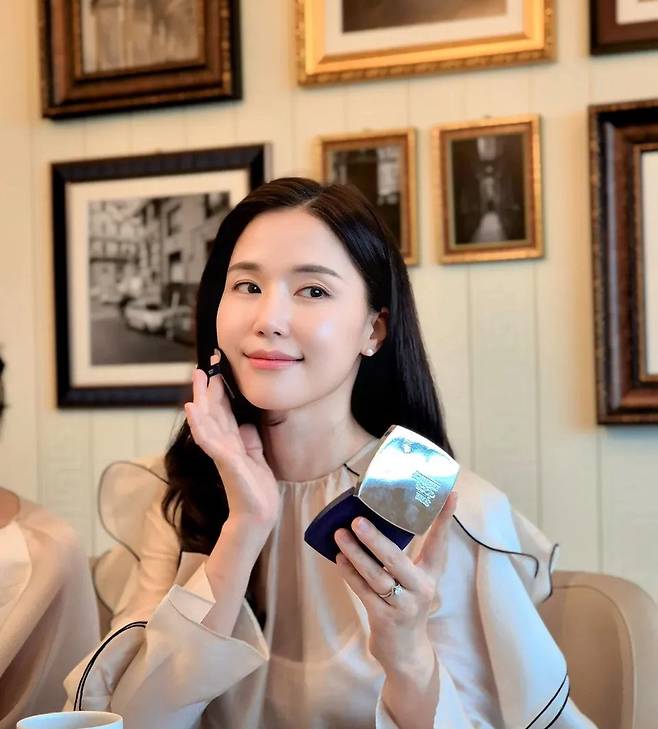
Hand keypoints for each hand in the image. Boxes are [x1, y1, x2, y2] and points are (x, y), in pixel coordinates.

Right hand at [184, 351, 279, 531]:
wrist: (258, 516)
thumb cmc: (256, 491)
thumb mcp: (257, 459)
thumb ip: (250, 442)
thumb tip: (246, 424)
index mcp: (233, 443)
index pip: (224, 413)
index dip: (220, 394)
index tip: (216, 373)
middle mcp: (224, 445)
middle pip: (213, 412)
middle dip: (207, 390)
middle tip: (200, 368)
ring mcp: (222, 452)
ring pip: (208, 420)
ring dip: (201, 399)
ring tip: (197, 379)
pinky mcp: (225, 460)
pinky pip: (209, 439)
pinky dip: (200, 423)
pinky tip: (193, 409)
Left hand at [334, 492, 456, 678]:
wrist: (406, 652)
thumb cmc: (406, 605)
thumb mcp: (413, 581)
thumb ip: (402, 556)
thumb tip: (375, 520)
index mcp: (430, 575)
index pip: (439, 542)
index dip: (444, 519)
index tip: (451, 494)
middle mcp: (421, 589)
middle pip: (396, 559)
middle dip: (375, 538)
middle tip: (357, 519)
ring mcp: (402, 605)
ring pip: (376, 575)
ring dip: (356, 554)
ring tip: (340, 534)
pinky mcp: (384, 619)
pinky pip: (363, 591)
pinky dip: (349, 573)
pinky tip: (339, 558)